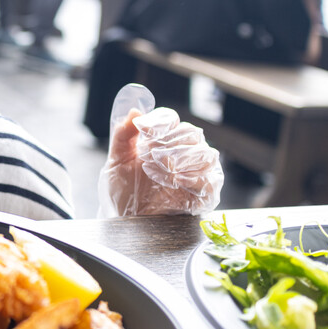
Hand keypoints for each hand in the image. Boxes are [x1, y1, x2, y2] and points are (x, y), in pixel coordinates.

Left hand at [98, 86, 222, 216]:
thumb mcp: (116, 160)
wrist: (124, 217)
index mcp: (161, 140)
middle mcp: (181, 152)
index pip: (170, 119)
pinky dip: (197, 180)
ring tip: (167, 167)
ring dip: (186, 158)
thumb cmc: (122, 187)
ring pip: (206, 155)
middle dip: (173, 141)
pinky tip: (179, 181)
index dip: (160, 122)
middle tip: (154, 154)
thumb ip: (122, 136)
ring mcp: (194, 173)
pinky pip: (211, 183)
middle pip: (192, 134)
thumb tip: (133, 111)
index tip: (145, 130)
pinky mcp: (201, 195)